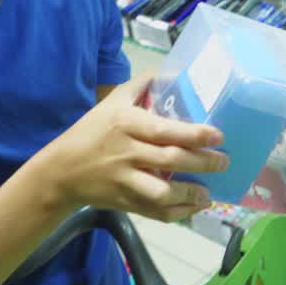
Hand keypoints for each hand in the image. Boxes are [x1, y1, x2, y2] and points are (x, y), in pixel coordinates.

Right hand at [35, 73, 228, 221]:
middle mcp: (127, 152)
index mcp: (127, 124)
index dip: (194, 134)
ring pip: (162, 192)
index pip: (164, 130)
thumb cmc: (91, 131)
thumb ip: (140, 85)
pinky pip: (154, 212)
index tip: (218, 135)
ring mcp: (125, 180)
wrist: (61, 170)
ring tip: (209, 194)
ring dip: (190, 194)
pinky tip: (192, 207)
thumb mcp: (112, 102)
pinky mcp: (124, 202)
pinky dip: (176, 213)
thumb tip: (171, 71)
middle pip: (170, 160)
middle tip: (224, 161)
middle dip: (203, 163)